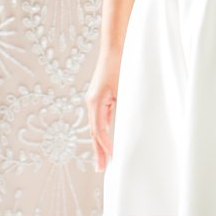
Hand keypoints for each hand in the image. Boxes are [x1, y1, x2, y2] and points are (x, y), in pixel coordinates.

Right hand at [85, 53, 120, 171]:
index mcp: (95, 102)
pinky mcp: (100, 96)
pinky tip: (107, 140)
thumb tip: (124, 129)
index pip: (98, 131)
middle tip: (101, 169)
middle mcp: (92, 102)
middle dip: (98, 151)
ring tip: (103, 160)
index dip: (105, 146)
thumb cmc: (119, 65)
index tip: (112, 159)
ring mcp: (94, 99)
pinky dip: (102, 131)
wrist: (114, 46)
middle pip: (94, 132)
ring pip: (96, 127)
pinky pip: (100, 118)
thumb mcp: (123, 89)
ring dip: (100, 143)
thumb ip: (121, 109)